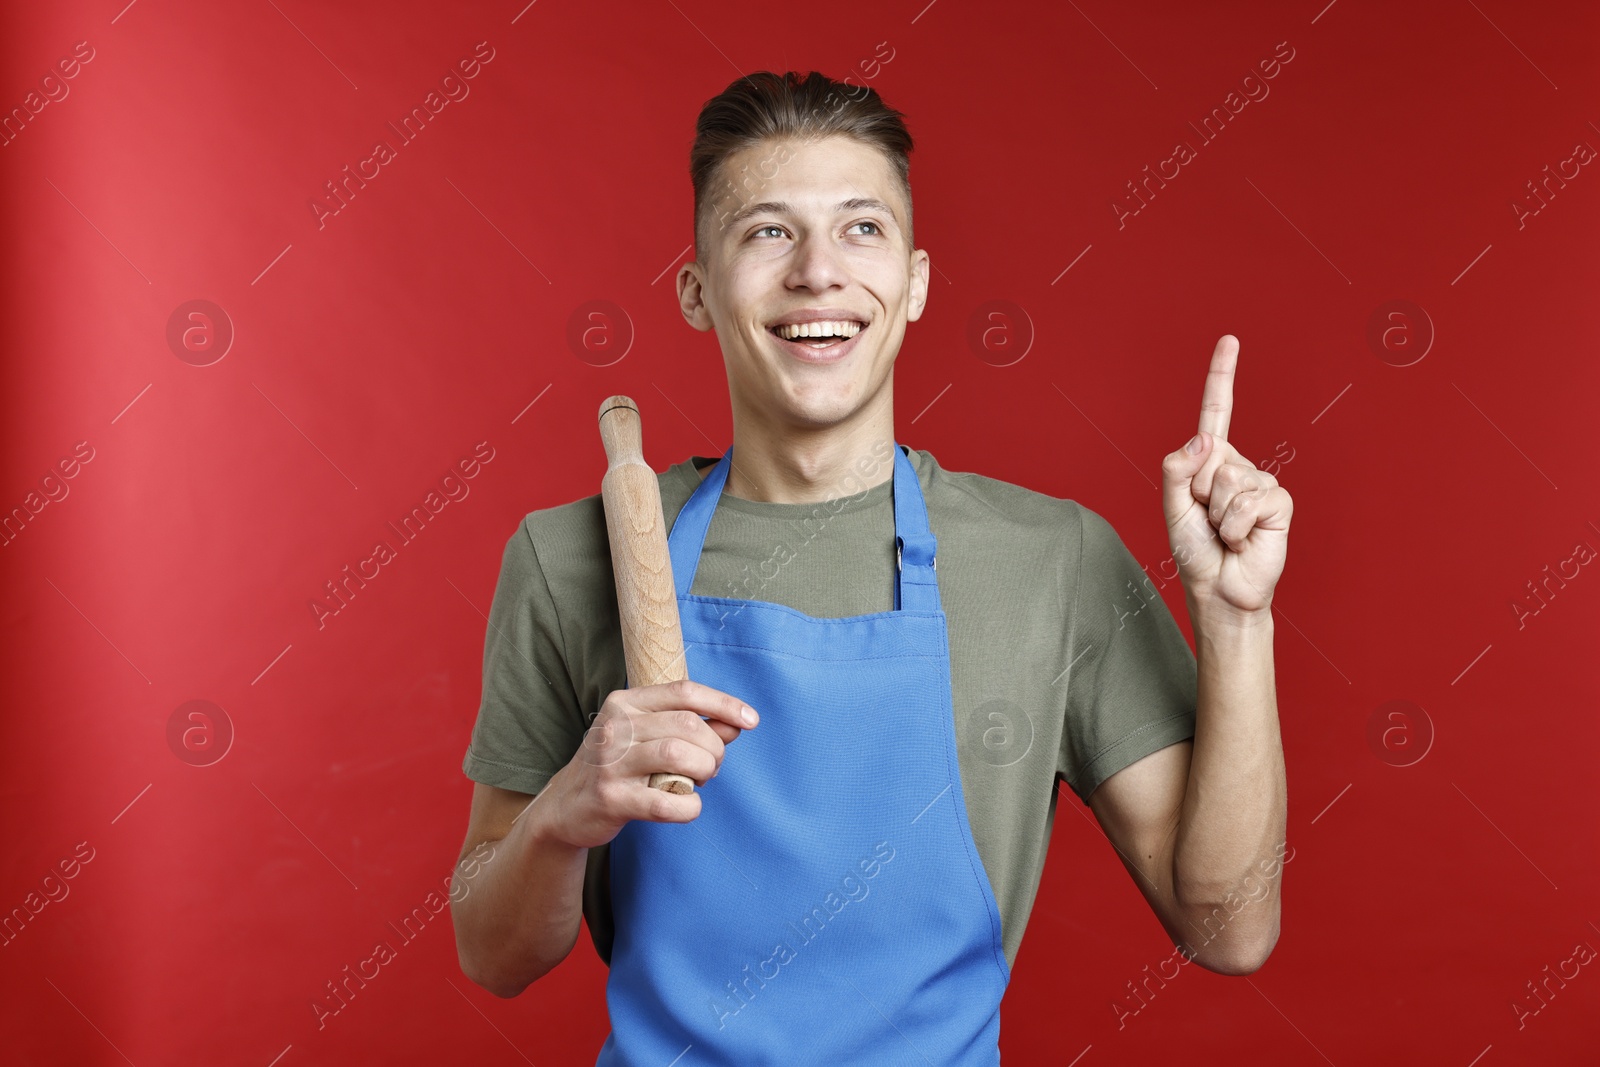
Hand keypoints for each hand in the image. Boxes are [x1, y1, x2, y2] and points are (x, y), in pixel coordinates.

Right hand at [541, 679, 757, 849]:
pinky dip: (689, 807)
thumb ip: (690, 727)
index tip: (751, 720)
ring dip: (704, 771)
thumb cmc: (618, 766)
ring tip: (700, 781)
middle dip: (715, 748)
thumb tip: (736, 724)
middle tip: (712, 766)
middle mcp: (615, 727)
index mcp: (625, 703)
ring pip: (679, 756)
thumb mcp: (647, 736)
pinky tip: (687, 806)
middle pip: (688, 726)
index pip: (684, 692)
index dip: (724, 704)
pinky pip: (666, 802)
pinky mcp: (612, 799)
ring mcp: (611, 763)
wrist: (566, 807)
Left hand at [1161, 335, 1292, 618]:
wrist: (1220, 590)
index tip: (1230, 340)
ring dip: (1217, 514)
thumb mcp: (1173, 509)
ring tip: (1225, 533)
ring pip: (1227, 480)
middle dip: (1198, 493)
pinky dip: (1236, 527)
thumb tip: (1204, 439)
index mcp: (1211, 461)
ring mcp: (1261, 482)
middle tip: (1208, 521)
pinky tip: (1242, 540)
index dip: (1222, 376)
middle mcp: (1238, 465)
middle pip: (1210, 455)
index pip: (1217, 412)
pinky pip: (1248, 501)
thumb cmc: (1196, 551)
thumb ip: (1177, 471)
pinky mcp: (1279, 503)